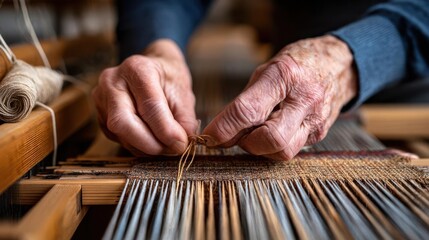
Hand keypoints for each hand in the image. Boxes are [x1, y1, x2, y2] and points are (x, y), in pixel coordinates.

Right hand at [92, 39, 196, 155]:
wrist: (154, 67)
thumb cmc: (169, 78)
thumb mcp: (184, 93)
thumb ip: (184, 119)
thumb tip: (180, 145)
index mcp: (137, 69)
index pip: (149, 106)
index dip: (166, 130)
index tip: (181, 144)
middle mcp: (112, 82)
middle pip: (123, 123)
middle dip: (149, 143)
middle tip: (171, 150)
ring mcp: (102, 99)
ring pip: (120, 134)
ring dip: (146, 147)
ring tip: (166, 145)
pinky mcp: (100, 115)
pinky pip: (118, 138)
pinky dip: (138, 145)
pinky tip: (152, 140)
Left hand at [203, 35, 356, 159]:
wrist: (337, 65)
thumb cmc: (294, 65)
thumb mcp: (266, 71)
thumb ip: (245, 100)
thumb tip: (221, 132)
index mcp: (284, 76)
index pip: (248, 110)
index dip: (224, 128)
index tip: (208, 137)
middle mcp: (304, 99)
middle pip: (269, 138)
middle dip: (245, 142)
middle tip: (235, 135)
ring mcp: (315, 119)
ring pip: (281, 151)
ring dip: (259, 148)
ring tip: (254, 132)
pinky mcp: (319, 133)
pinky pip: (290, 150)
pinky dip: (273, 147)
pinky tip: (270, 132)